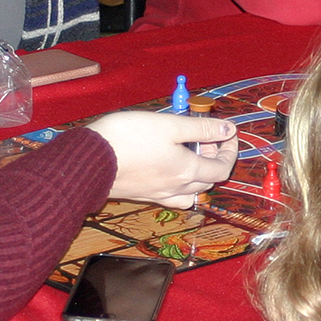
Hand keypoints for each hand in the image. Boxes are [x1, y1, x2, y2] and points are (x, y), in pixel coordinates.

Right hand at [88, 112, 239, 208]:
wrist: (90, 160)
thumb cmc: (129, 138)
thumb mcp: (170, 124)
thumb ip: (200, 127)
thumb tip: (227, 129)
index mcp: (187, 171)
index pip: (222, 168)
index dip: (230, 150)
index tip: (227, 133)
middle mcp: (176, 188)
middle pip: (208, 181)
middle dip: (213, 159)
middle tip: (206, 137)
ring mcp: (158, 194)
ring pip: (190, 192)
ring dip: (197, 174)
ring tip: (189, 152)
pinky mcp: (142, 195)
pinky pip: (171, 195)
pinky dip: (179, 184)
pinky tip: (168, 168)